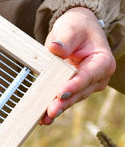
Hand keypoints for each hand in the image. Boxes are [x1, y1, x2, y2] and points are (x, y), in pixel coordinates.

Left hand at [41, 7, 115, 124]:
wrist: (76, 30)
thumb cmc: (76, 28)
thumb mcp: (71, 29)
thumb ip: (65, 40)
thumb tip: (56, 49)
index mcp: (102, 61)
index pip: (87, 76)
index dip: (74, 85)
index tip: (61, 92)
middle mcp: (98, 76)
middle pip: (80, 92)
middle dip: (64, 102)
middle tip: (51, 111)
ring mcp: (87, 85)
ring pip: (72, 99)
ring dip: (58, 108)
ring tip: (45, 119)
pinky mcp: (75, 88)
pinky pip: (65, 99)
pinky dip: (54, 106)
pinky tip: (43, 118)